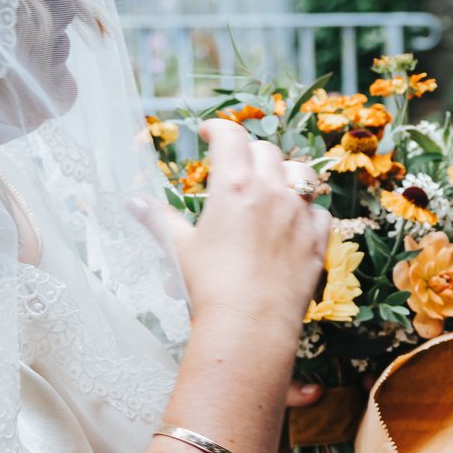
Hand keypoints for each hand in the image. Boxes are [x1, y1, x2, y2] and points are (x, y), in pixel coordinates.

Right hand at [163, 118, 327, 337]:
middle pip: (266, 151)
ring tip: (272, 188)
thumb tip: (132, 202)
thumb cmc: (210, 285)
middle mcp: (271, 191)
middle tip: (237, 168)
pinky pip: (319, 212)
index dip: (218, 128)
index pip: (230, 136)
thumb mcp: (179, 248)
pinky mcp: (317, 240)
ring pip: (301, 175)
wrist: (249, 323)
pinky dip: (308, 212)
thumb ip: (158, 219)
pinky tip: (295, 223)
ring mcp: (299, 214)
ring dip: (285, 175)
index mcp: (234, 186)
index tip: (210, 134)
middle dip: (249, 153)